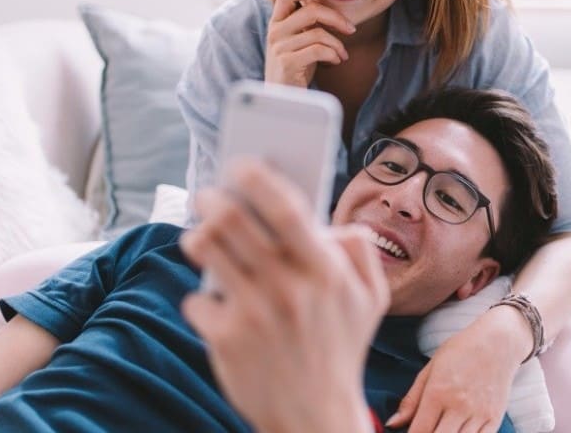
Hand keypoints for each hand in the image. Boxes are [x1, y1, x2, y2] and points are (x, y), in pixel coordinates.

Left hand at [180, 160, 388, 431]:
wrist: (314, 415)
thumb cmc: (341, 347)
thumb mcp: (373, 299)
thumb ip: (362, 250)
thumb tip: (333, 220)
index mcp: (325, 271)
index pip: (286, 208)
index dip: (260, 178)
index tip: (241, 162)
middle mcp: (288, 287)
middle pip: (233, 221)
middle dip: (213, 199)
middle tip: (208, 195)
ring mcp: (253, 314)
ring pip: (206, 250)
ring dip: (197, 236)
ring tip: (199, 236)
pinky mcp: (225, 340)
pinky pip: (198, 300)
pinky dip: (202, 298)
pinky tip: (215, 306)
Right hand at [265, 0, 354, 86]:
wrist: (282, 98)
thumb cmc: (295, 68)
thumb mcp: (299, 41)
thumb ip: (307, 25)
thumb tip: (332, 10)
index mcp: (276, 23)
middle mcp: (275, 32)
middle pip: (311, 10)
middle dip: (336, 18)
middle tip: (351, 28)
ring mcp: (279, 47)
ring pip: (318, 33)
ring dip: (338, 44)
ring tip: (342, 54)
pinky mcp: (287, 62)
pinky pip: (319, 50)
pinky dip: (333, 54)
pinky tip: (336, 61)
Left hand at [387, 307, 530, 431]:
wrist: (498, 341)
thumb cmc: (462, 350)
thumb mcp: (431, 368)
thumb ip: (412, 399)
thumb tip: (393, 423)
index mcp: (438, 392)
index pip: (419, 431)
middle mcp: (459, 406)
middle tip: (426, 430)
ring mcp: (479, 414)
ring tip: (440, 429)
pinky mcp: (495, 418)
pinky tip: (458, 432)